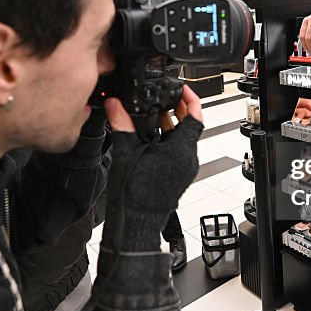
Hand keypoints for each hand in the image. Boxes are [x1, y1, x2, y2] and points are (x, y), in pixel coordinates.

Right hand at [102, 86, 204, 250]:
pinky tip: (149, 137)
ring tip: (152, 114)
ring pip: (183, 140)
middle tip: (164, 97)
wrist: (136, 222)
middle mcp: (187, 159)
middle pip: (190, 126)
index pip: (196, 116)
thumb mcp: (126, 151)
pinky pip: (177, 152)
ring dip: (170, 125)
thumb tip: (115, 105)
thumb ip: (121, 124)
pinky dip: (166, 140)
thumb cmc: (135, 194)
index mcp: (181, 150)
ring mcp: (184, 170)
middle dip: (177, 109)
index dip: (190, 98)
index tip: (182, 88)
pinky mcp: (177, 177)